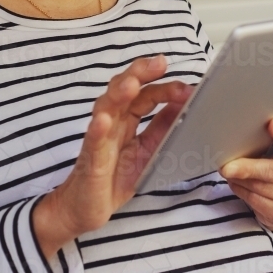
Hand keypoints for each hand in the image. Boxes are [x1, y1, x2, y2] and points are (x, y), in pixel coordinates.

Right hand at [33, 55, 190, 257]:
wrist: (85, 208)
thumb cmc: (113, 178)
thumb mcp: (147, 152)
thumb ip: (162, 129)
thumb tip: (183, 105)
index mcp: (127, 120)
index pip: (146, 95)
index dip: (165, 87)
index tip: (187, 88)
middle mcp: (112, 123)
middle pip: (123, 90)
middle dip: (140, 74)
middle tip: (159, 63)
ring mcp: (99, 139)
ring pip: (106, 108)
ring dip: (119, 94)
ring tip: (132, 83)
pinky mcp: (90, 161)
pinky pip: (93, 142)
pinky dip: (98, 129)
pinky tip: (104, 120)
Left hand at [220, 117, 272, 232]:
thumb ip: (269, 140)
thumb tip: (241, 132)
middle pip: (272, 170)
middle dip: (247, 168)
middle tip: (227, 167)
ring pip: (258, 187)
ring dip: (238, 179)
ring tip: (228, 171)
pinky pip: (254, 200)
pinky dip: (240, 190)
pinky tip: (236, 183)